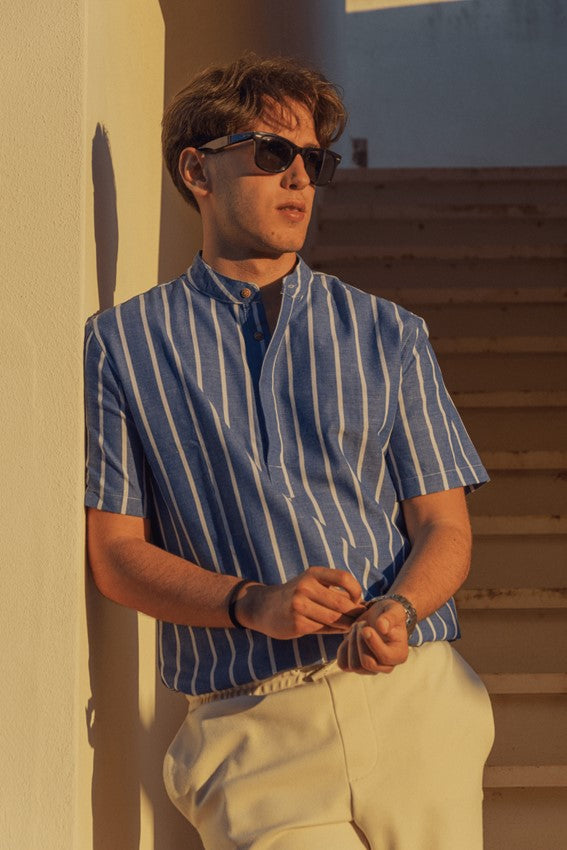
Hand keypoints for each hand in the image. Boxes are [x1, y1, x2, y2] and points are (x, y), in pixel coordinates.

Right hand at [236, 567, 365, 639]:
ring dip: (347, 624)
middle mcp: (305, 586)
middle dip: (354, 612)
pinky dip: (336, 631)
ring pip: (334, 618)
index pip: (343, 578)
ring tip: (352, 625)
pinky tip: (339, 630)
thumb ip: (333, 590)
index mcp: (313, 573)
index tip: (357, 599)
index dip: (356, 590)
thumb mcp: (311, 583)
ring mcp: (300, 605)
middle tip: (361, 618)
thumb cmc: (295, 595)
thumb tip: (363, 603)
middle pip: (341, 602)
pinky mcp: (297, 623)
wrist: (264, 607)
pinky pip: (324, 629)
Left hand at [337, 598, 409, 673]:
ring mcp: (370, 669)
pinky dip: (343, 649)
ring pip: (354, 666)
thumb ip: (390, 617)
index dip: (373, 643)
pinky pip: (343, 664)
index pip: (385, 657)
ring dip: (351, 644)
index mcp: (399, 655)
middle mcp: (386, 666)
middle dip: (360, 641)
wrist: (377, 616)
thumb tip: (382, 628)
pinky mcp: (356, 666)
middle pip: (367, 663)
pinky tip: (350, 636)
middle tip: (361, 624)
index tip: (366, 628)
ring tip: (356, 628)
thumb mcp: (393, 610)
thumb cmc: (388, 614)